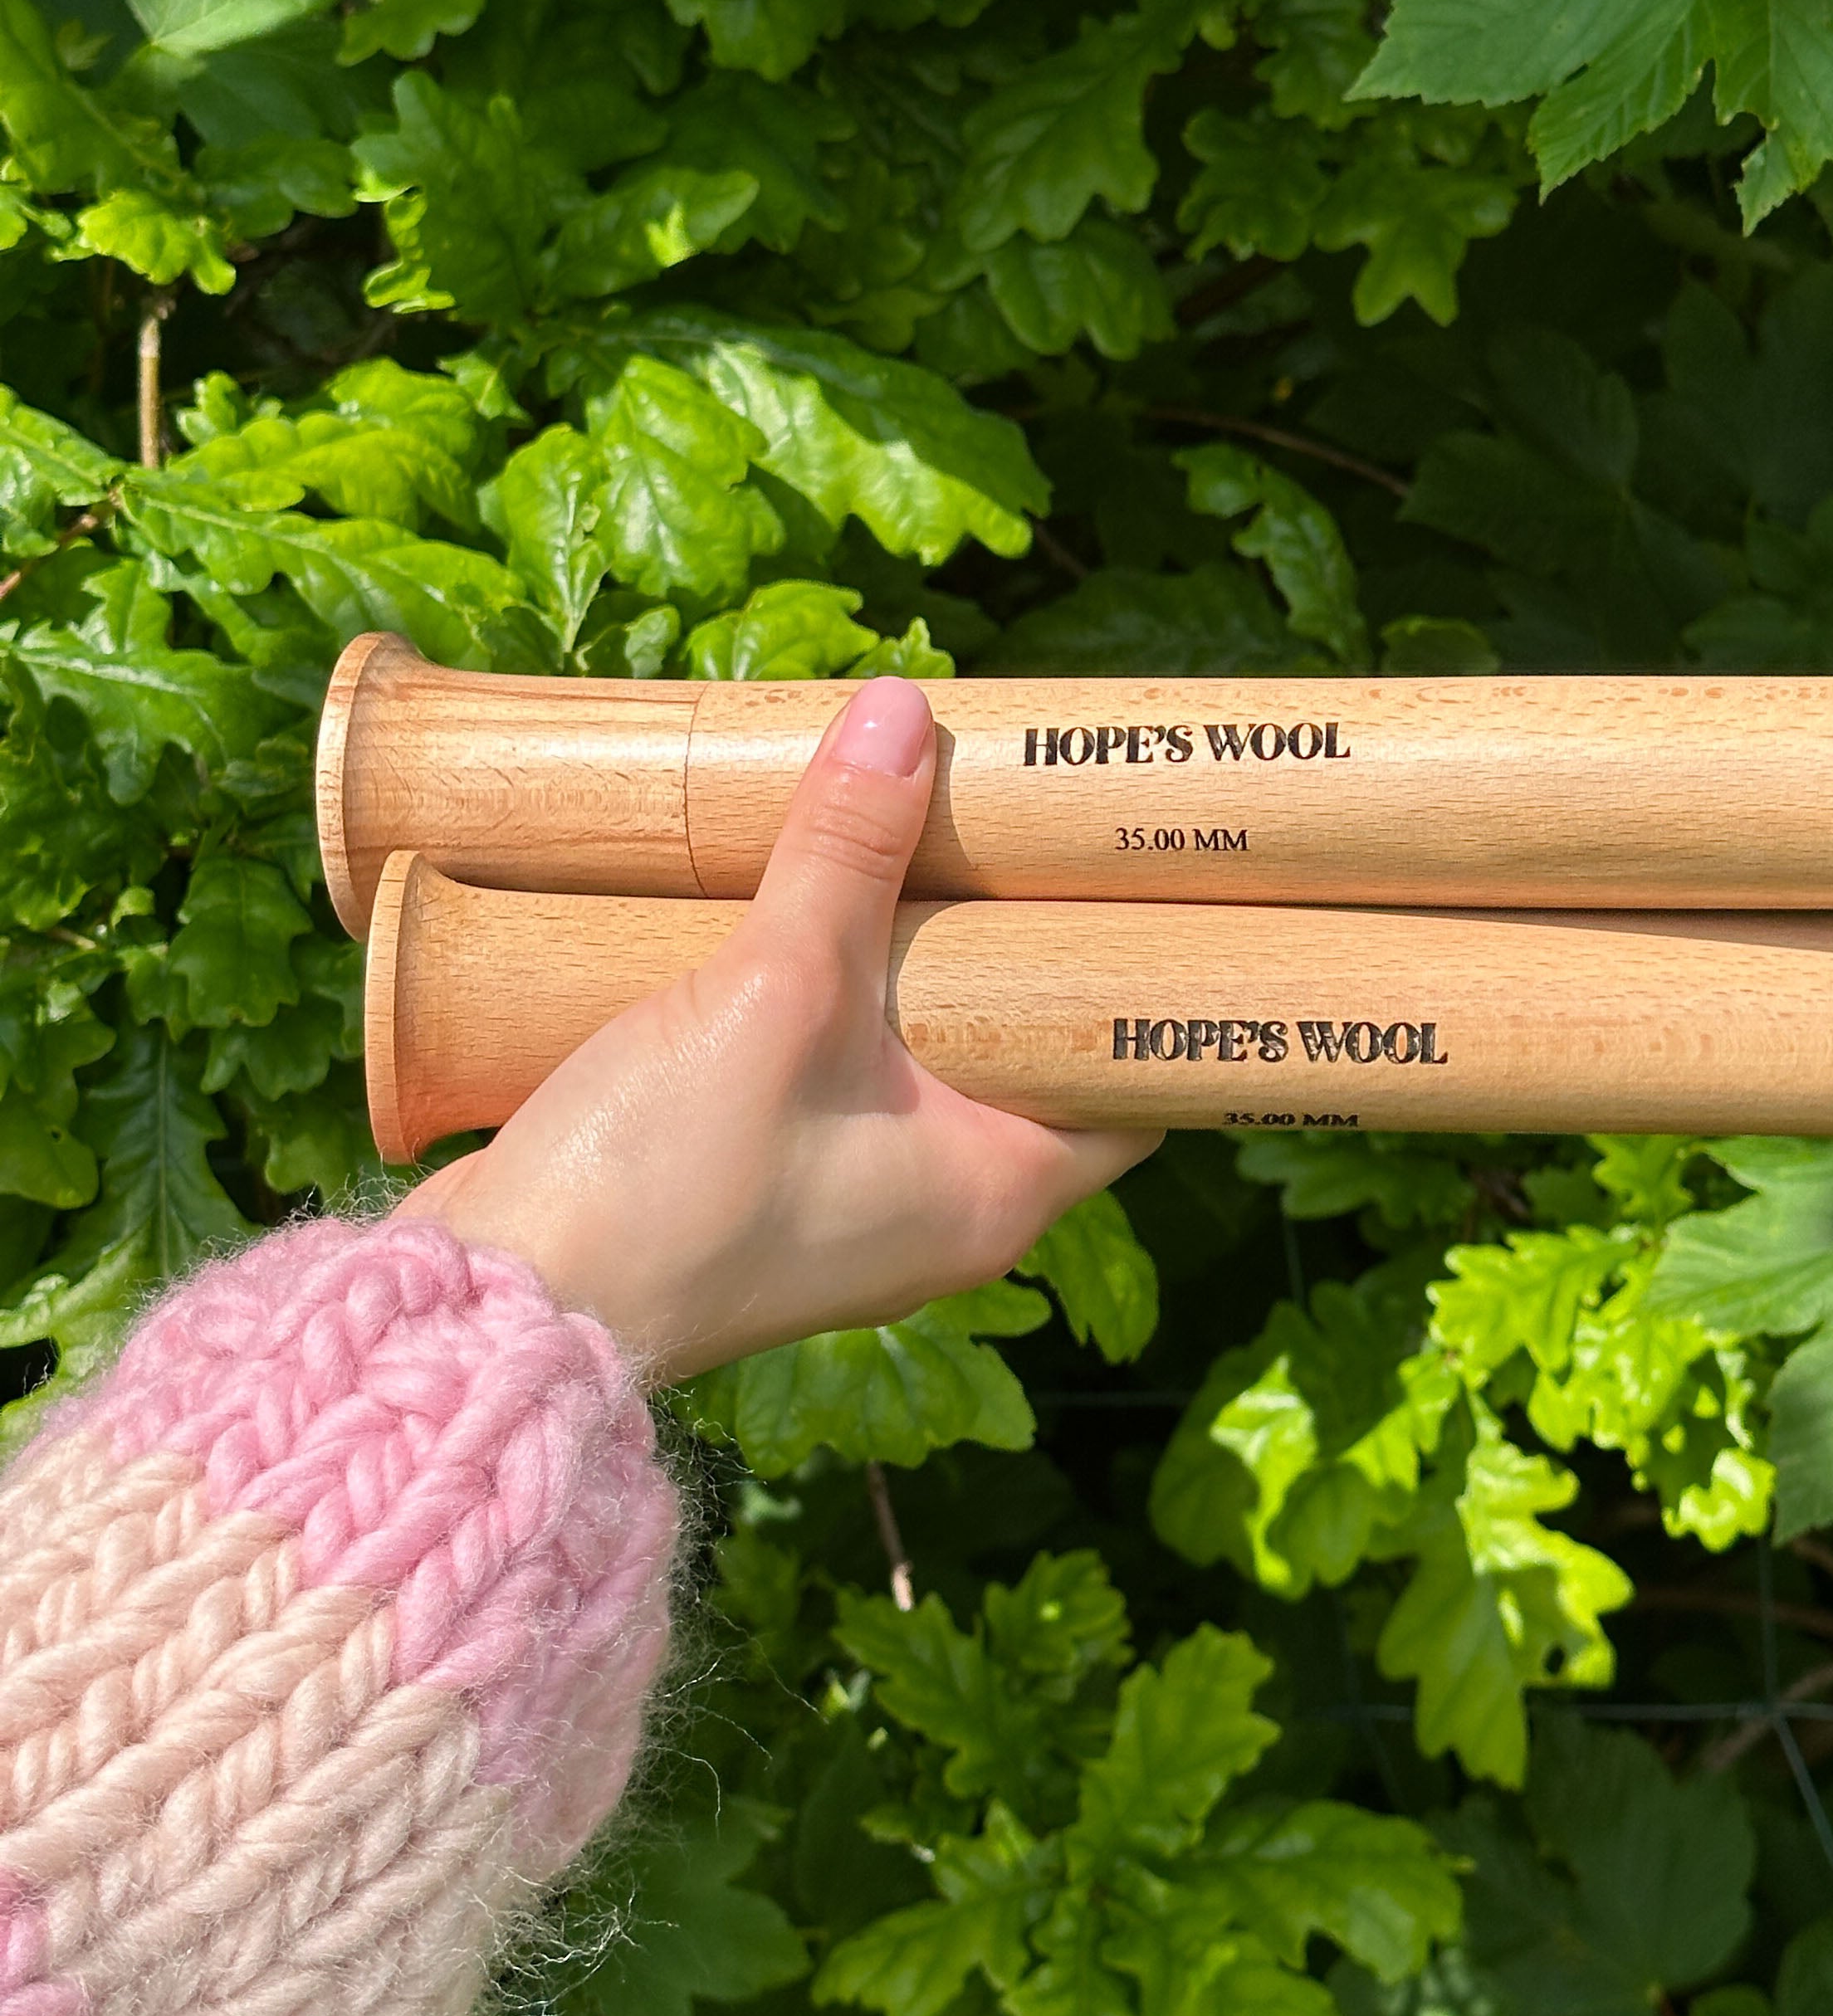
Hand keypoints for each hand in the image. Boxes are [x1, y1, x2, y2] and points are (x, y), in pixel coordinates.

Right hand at [396, 679, 1158, 1376]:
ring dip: (901, 953)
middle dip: (1005, 933)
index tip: (1142, 876)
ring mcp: (851, 1200)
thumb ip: (843, 854)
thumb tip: (904, 716)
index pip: (1129, 1080)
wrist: (502, 1299)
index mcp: (999, 1192)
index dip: (1147, 977)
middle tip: (1016, 816)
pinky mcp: (763, 1180)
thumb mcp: (775, 994)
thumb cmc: (669, 1185)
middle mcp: (944, 1208)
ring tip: (910, 831)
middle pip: (1017, 1046)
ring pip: (913, 1050)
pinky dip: (826, 992)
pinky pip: (829, 1067)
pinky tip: (803, 906)